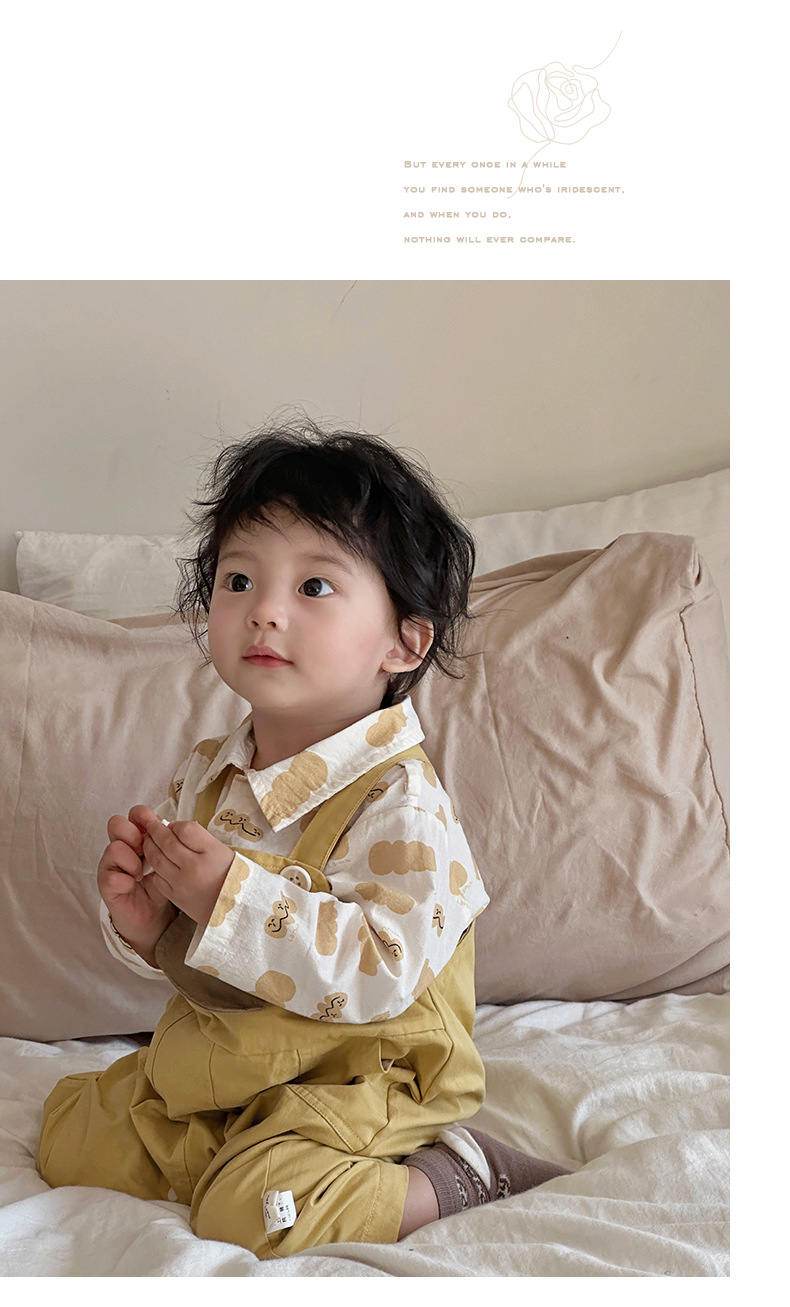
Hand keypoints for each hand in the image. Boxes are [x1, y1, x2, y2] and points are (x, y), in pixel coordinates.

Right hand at [97, 812, 176, 962]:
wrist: (150, 912)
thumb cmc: (157, 883)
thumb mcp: (166, 861)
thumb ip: (165, 845)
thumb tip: (170, 827)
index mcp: (136, 837)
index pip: (133, 815)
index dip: (142, 815)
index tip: (154, 825)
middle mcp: (120, 846)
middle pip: (116, 823)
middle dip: (133, 834)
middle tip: (144, 850)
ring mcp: (110, 864)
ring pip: (114, 848)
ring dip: (132, 860)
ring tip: (141, 873)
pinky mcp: (106, 884)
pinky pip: (111, 876)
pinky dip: (125, 880)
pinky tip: (134, 885)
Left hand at [133, 805, 234, 928]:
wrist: (233, 908)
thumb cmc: (230, 876)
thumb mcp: (223, 851)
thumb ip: (200, 838)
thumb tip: (175, 829)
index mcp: (212, 852)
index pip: (186, 830)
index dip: (176, 824)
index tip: (173, 825)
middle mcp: (195, 867)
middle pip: (167, 842)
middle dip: (156, 831)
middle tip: (152, 826)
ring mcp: (182, 883)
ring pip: (157, 859)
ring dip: (150, 847)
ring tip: (149, 841)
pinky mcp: (175, 897)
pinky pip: (157, 878)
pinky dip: (154, 868)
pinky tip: (156, 863)